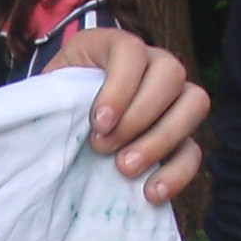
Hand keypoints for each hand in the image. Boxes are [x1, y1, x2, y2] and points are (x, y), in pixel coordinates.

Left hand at [46, 28, 208, 202]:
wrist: (58, 137)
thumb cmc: (50, 111)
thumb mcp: (46, 97)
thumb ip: (52, 99)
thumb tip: (51, 118)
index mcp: (113, 47)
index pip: (132, 51)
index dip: (120, 86)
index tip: (98, 122)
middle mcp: (151, 64)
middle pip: (171, 73)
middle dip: (137, 116)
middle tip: (102, 147)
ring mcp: (171, 100)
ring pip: (194, 104)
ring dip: (161, 139)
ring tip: (124, 169)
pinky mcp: (179, 138)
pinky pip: (193, 150)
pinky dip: (177, 173)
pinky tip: (151, 193)